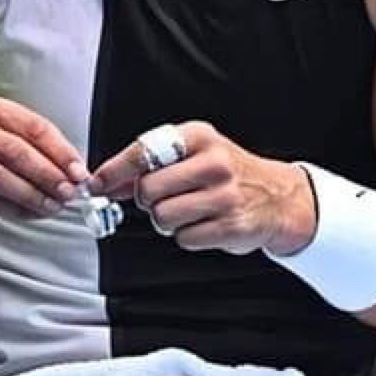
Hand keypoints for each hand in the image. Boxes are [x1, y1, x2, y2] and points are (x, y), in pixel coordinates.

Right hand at [0, 99, 89, 228]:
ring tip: (53, 206)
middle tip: (67, 192)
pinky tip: (34, 213)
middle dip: (46, 174)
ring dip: (32, 195)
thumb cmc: (3, 162)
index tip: (79, 173)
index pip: (34, 127)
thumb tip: (78, 174)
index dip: (60, 152)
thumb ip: (53, 157)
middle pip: (14, 150)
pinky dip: (17, 210)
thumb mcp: (30, 149)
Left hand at [87, 120, 316, 255]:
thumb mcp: (194, 154)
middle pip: (148, 190)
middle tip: (164, 199)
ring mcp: (224, 194)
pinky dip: (188, 236)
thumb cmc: (229, 174)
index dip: (114, 171)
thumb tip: (106, 182)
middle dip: (149, 200)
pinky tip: (205, 224)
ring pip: (163, 217)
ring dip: (167, 221)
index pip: (144, 152)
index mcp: (199, 137)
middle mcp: (213, 162)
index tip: (97, 183)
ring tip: (189, 212)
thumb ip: (151, 165)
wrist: (278, 197)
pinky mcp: (231, 225)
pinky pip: (184, 238)